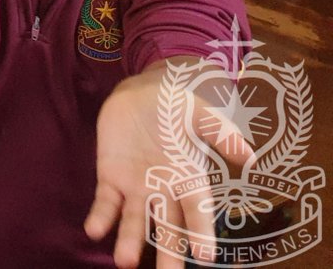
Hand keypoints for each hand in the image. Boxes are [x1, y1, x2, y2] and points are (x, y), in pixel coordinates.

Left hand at [85, 64, 239, 267]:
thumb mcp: (202, 115)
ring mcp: (137, 187)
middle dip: (169, 254)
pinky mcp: (111, 177)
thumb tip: (250, 157)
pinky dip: (101, 216)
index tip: (206, 258)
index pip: (199, 212)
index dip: (202, 233)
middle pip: (169, 228)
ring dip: (130, 240)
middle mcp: (165, 191)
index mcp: (191, 180)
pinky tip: (94, 230)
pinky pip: (106, 201)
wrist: (141, 93)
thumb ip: (223, 134)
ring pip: (135, 220)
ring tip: (124, 261)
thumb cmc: (177, 107)